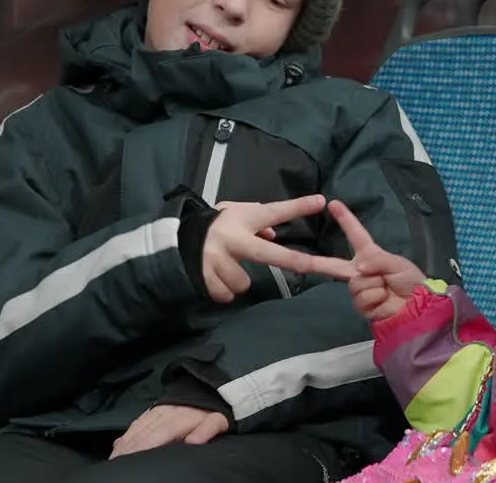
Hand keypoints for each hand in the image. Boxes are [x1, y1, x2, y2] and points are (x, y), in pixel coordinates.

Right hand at [110, 405, 228, 457]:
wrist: (212, 386)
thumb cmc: (215, 410)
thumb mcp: (219, 419)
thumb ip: (208, 429)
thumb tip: (194, 442)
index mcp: (182, 416)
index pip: (161, 432)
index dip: (144, 445)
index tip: (131, 458)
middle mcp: (167, 411)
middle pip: (145, 430)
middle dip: (130, 446)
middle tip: (116, 461)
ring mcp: (160, 408)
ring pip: (139, 425)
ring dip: (126, 441)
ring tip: (115, 456)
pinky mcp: (156, 407)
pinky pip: (139, 420)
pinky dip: (128, 432)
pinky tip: (119, 444)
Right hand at [202, 194, 328, 302]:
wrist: (174, 237)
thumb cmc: (214, 226)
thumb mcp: (235, 215)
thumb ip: (257, 223)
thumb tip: (272, 235)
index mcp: (242, 219)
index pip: (274, 212)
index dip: (298, 207)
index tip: (320, 202)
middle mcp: (230, 238)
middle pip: (265, 253)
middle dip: (289, 259)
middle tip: (309, 265)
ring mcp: (215, 258)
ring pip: (242, 283)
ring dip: (237, 281)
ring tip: (224, 268)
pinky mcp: (202, 275)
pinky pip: (225, 294)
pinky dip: (223, 291)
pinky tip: (214, 277)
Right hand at [323, 199, 426, 319]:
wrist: (418, 307)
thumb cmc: (410, 281)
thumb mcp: (397, 263)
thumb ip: (377, 260)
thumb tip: (358, 269)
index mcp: (369, 255)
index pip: (355, 235)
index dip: (345, 219)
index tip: (332, 204)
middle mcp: (360, 271)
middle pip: (332, 265)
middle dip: (315, 262)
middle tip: (299, 261)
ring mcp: (358, 289)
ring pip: (356, 283)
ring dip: (375, 285)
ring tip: (386, 289)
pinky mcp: (360, 305)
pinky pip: (362, 297)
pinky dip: (376, 298)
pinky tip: (383, 301)